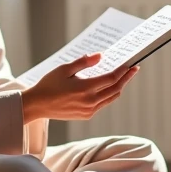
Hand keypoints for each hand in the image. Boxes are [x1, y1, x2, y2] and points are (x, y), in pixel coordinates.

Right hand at [21, 53, 139, 123]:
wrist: (37, 105)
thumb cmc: (49, 84)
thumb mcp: (64, 69)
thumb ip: (84, 62)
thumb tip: (101, 56)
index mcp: (85, 89)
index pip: (111, 79)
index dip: (123, 71)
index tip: (131, 64)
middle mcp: (90, 102)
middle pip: (115, 89)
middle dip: (126, 78)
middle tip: (133, 69)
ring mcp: (89, 110)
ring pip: (111, 98)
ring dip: (118, 87)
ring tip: (123, 77)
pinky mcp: (86, 115)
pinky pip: (103, 104)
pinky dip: (108, 94)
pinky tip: (108, 87)